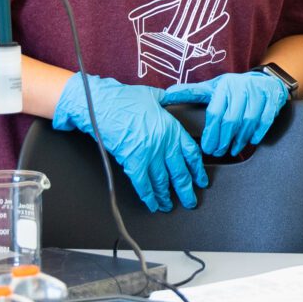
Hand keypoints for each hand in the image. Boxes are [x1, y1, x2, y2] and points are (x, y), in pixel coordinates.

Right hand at [52, 73, 206, 211]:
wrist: (101, 105)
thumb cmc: (125, 98)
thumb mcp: (154, 95)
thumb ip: (170, 100)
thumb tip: (176, 99)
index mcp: (172, 128)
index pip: (191, 154)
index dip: (197, 171)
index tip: (201, 180)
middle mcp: (164, 144)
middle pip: (180, 173)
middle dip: (186, 191)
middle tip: (190, 202)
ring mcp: (149, 155)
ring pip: (162, 182)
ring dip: (167, 197)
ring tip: (170, 206)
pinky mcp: (133, 163)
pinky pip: (143, 185)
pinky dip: (149, 197)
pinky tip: (153, 205)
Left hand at [161, 68, 291, 156]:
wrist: (265, 80)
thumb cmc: (234, 88)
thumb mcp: (212, 87)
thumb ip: (190, 92)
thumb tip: (165, 95)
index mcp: (224, 86)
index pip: (215, 114)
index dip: (211, 134)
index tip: (207, 148)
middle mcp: (241, 89)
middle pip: (231, 120)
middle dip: (224, 140)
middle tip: (218, 152)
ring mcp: (258, 94)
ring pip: (248, 122)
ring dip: (240, 139)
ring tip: (233, 150)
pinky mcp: (272, 100)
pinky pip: (265, 120)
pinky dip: (258, 133)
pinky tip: (251, 141)